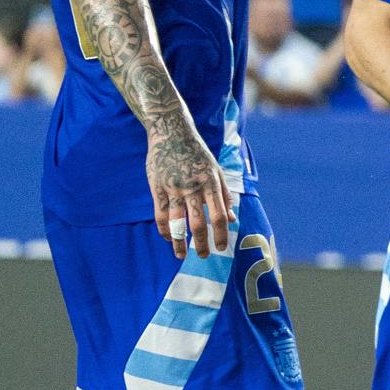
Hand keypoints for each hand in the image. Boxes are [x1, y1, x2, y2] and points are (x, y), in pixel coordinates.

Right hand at [147, 118, 234, 259]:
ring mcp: (174, 188)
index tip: (220, 248)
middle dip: (201, 243)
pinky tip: (167, 237)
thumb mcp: (216, 170)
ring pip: (176, 222)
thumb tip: (232, 219)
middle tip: (202, 256)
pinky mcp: (157, 188)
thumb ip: (224, 195)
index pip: (218, 216)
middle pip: (198, 223)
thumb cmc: (197, 153)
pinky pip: (161, 214)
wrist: (172, 133)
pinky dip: (164, 229)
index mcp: (211, 184)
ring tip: (180, 255)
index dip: (220, 235)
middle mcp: (194, 188)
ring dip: (179, 242)